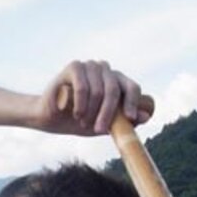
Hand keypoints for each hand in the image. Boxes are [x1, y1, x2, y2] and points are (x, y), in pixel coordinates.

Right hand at [34, 60, 151, 135]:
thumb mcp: (105, 125)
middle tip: (99, 130)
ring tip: (82, 121)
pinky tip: (76, 112)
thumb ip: (124, 121)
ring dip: (91, 111)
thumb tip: (147, 116)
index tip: (129, 118)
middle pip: (114, 90)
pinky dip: (81, 103)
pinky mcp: (74, 66)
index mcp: (116, 81)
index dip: (133, 102)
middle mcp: (105, 70)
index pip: (132, 87)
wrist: (50, 118)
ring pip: (98, 90)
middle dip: (108, 113)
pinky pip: (83, 86)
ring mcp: (90, 66)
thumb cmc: (79, 120)